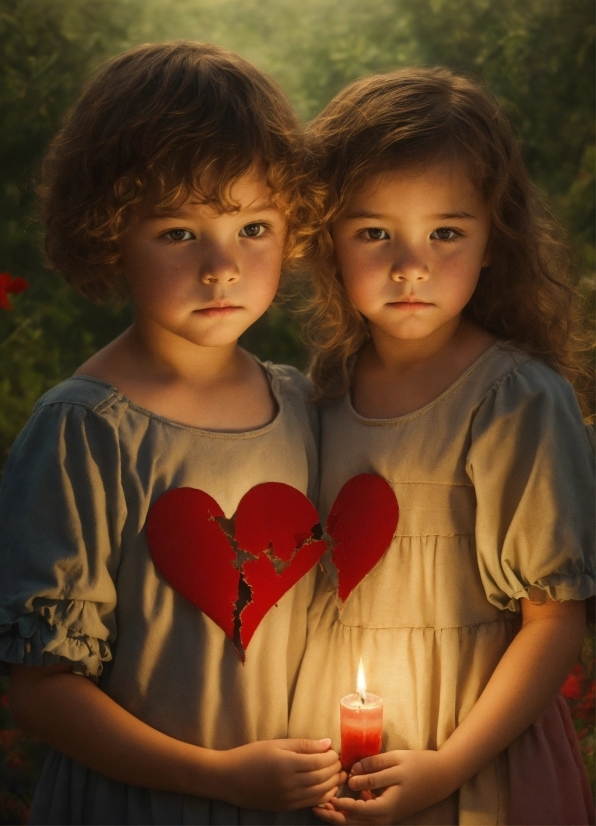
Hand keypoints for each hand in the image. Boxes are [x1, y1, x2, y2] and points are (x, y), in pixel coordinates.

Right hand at [218, 738, 346, 810]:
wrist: (229, 779)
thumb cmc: (251, 756)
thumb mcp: (276, 744)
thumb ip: (303, 745)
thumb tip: (327, 743)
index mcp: (287, 764)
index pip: (319, 762)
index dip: (331, 757)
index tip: (334, 750)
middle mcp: (290, 784)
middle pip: (322, 778)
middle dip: (334, 769)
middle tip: (339, 762)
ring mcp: (289, 798)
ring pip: (320, 793)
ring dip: (333, 783)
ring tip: (338, 774)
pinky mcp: (287, 807)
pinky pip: (311, 803)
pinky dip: (324, 796)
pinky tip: (328, 788)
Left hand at [312, 750, 455, 824]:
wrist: (441, 776)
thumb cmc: (418, 766)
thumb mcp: (395, 762)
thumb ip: (372, 770)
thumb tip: (351, 777)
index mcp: (385, 808)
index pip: (354, 811)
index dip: (337, 803)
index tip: (322, 793)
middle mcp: (384, 818)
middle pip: (352, 823)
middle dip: (332, 815)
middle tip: (314, 805)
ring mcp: (387, 817)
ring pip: (358, 822)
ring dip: (340, 814)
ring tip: (323, 802)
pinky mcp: (388, 812)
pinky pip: (366, 816)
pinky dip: (353, 810)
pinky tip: (346, 795)